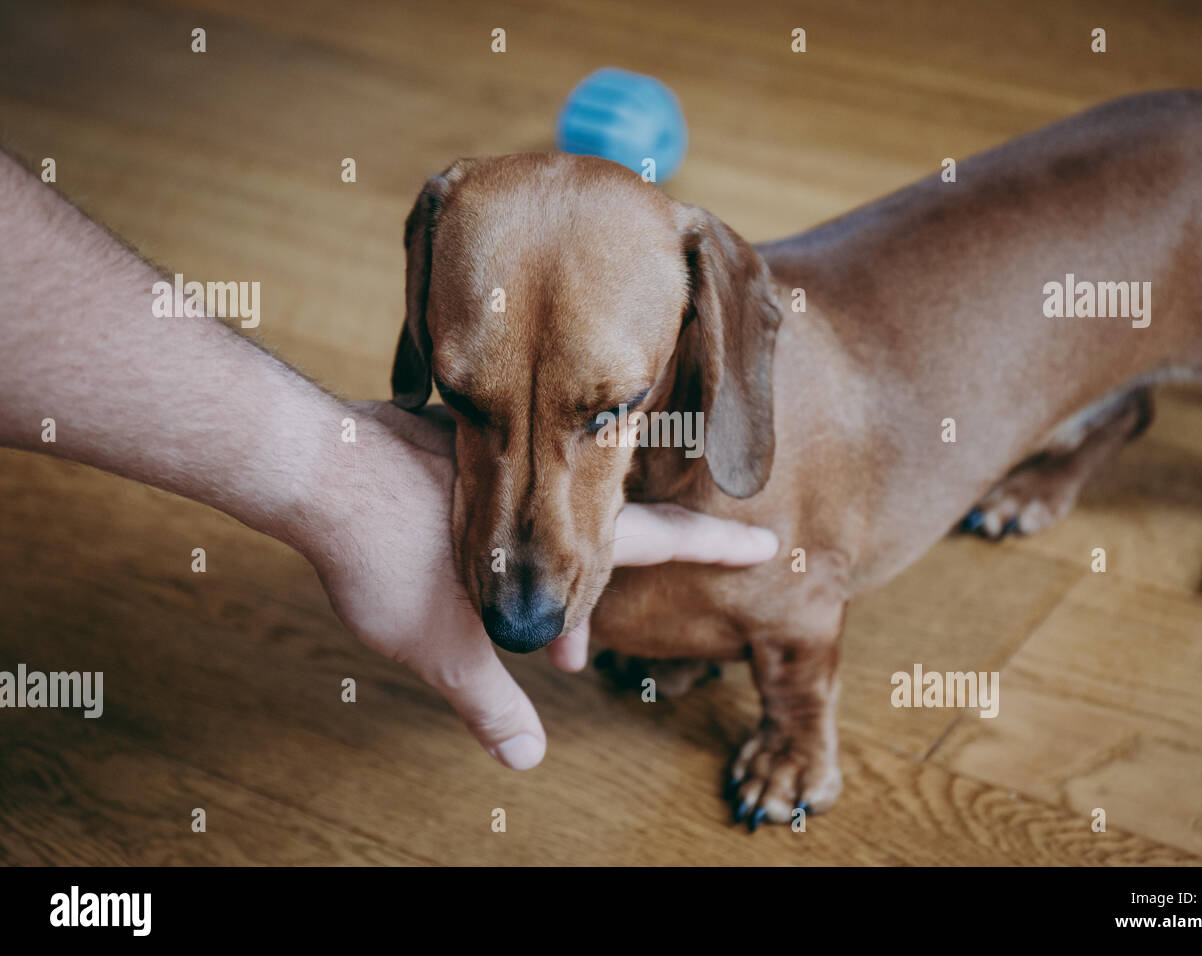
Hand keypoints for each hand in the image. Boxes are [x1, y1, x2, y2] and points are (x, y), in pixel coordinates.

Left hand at [303, 401, 777, 770]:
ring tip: (506, 634)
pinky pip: (494, 496)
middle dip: (599, 603)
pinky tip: (459, 563)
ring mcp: (494, 461)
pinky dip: (496, 541)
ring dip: (541, 580)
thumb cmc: (387, 554)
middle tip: (580, 658)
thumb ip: (491, 700)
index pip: (662, 540)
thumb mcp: (444, 647)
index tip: (767, 545)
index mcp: (560, 532)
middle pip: (603, 537)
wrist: (315, 471)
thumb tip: (526, 755)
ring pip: (545, 521)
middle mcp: (539, 486)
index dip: (719, 548)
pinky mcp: (446, 448)